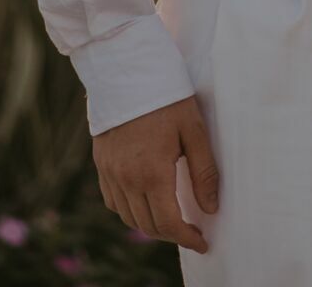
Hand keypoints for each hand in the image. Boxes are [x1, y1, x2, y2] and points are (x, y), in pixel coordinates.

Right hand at [93, 95, 218, 254]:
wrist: (127, 68)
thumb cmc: (167, 96)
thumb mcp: (194, 130)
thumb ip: (203, 172)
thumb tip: (210, 208)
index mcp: (152, 172)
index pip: (169, 223)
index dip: (187, 238)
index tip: (202, 242)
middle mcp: (126, 179)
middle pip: (148, 225)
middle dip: (172, 233)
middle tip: (191, 230)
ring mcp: (110, 172)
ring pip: (128, 217)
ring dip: (150, 224)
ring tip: (171, 217)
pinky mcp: (101, 163)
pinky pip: (112, 201)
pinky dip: (129, 210)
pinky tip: (144, 200)